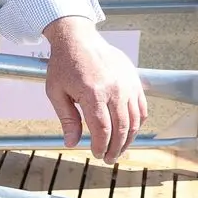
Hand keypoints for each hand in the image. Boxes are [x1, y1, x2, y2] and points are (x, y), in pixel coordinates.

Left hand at [42, 16, 147, 163]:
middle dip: (115, 148)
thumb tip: (71, 143)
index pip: (102, 129)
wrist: (79, 39)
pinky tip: (129, 132)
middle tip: (108, 158)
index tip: (96, 154)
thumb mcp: (56, 92)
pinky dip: (137, 124)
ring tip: (118, 149)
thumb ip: (67, 119)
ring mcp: (128, 85)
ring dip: (128, 139)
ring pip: (134, 121)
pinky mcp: (135, 81)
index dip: (100, 146)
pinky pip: (141, 108)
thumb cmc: (64, 65)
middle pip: (121, 128)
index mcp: (93, 93)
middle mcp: (115, 90)